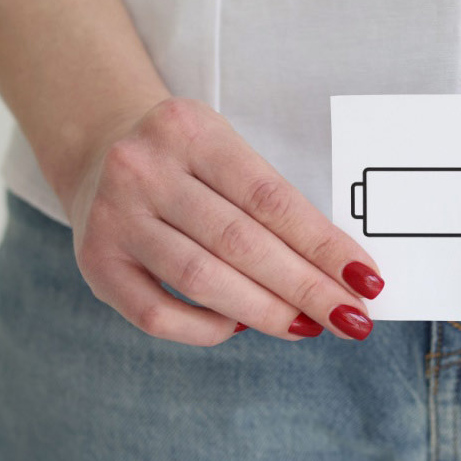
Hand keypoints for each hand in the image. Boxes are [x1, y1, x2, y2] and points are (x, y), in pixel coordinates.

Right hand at [66, 97, 384, 345]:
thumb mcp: (225, 148)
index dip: (323, 244)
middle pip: (240, 243)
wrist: (98, 145)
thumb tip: (338, 271)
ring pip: (201, 280)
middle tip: (351, 318)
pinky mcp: (95, 263)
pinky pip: (156, 314)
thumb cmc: (187, 158)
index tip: (365, 279)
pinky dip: (207, 328)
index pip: (271, 198)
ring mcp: (113, 218)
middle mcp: (145, 171)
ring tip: (308, 326)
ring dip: (266, 312)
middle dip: (305, 288)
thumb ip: (271, 201)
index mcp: (191, 131)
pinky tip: (242, 327)